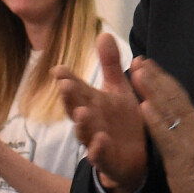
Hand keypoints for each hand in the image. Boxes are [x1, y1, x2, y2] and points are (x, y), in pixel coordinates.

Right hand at [52, 33, 146, 192]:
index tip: (58, 69)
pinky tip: (100, 140)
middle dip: (70, 97)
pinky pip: (100, 156)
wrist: (134, 155)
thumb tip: (104, 33)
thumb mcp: (118, 87)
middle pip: (75, 107)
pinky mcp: (107, 159)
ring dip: (82, 123)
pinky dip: (98, 149)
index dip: (67, 79)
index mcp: (91, 101)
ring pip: (84, 132)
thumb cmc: (121, 118)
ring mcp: (96, 140)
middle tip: (65, 85)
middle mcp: (90, 120)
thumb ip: (110, 63)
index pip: (76, 87)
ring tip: (82, 112)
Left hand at [130, 57, 193, 192]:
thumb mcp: (187, 136)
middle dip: (154, 76)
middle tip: (138, 59)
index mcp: (191, 117)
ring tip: (138, 73)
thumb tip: (161, 102)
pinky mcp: (179, 155)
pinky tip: (144, 107)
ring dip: (152, 89)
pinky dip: (155, 120)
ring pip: (168, 108)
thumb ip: (177, 119)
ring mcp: (185, 137)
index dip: (159, 75)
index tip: (145, 61)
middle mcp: (190, 122)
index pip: (175, 91)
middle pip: (171, 94)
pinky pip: (165, 135)